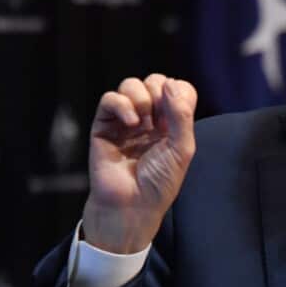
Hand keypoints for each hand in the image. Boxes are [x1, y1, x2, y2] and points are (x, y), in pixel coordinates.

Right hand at [82, 74, 197, 253]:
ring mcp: (126, 121)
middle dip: (159, 92)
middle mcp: (150, 119)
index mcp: (171, 124)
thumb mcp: (182, 149)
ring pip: (131, 85)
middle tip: (159, 118)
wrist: (130, 205)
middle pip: (155, 81)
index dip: (178, 92)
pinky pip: (110, 98)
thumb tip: (171, 83)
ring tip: (142, 122)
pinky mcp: (104, 126)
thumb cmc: (159, 183)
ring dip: (140, 97)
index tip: (177, 112)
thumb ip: (181, 115)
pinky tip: (131, 122)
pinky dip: (122, 104)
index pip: (178, 89)